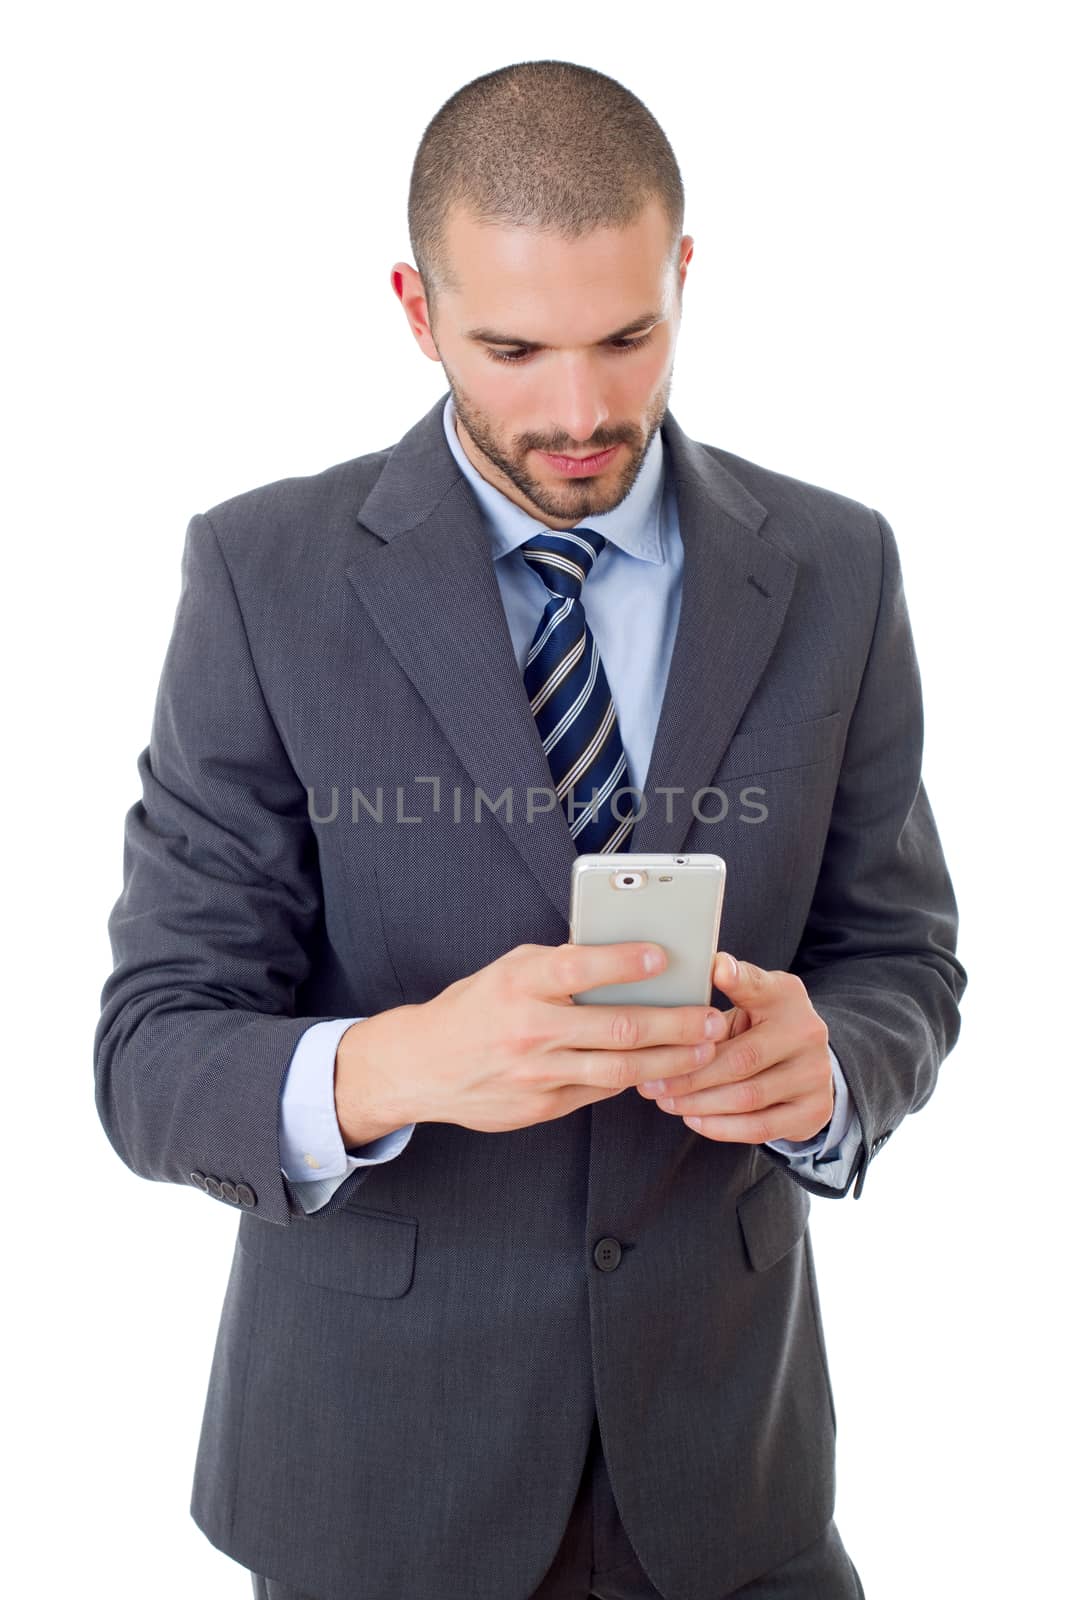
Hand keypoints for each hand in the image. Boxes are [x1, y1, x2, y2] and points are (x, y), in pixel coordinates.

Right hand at [336, 940, 722, 1138]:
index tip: (665, 956)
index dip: (626, 962)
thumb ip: (559, 966)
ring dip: (670, 1060)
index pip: (581, 968)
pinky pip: (599, 1090)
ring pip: (619, 1068)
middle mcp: (530, 1028)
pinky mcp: (541, 1106)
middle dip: (675, 1023)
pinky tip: (662, 1071)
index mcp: (520, 984)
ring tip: (703, 1050)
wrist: (420, 1066)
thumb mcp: (507, 971)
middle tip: (711, 1018)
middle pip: (617, 1027)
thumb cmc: (473, 1008)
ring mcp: (537, 1073)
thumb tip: (621, 956)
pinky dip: (634, 1079)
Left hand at [636, 951, 834, 1143]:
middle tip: (650, 1083)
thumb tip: (670, 990)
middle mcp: (808, 1031)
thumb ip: (717, 996)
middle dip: (689, 1074)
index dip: (738, 979)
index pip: (759, 986)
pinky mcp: (814, 1111)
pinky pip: (760, 1127)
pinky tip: (692, 1119)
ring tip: (664, 1101)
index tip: (715, 968)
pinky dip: (721, 1127)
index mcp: (785, 995)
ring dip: (699, 1103)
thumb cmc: (757, 1027)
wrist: (804, 1064)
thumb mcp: (746, 1001)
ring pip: (747, 1097)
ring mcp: (815, 1074)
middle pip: (741, 1058)